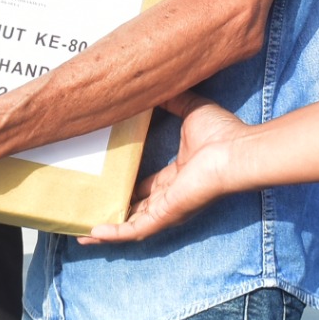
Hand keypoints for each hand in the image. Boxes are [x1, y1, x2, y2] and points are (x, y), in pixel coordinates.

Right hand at [90, 95, 248, 243]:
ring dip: (108, 231)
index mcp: (178, 176)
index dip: (130, 187)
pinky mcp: (165, 215)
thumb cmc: (221, 134)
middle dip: (115, 211)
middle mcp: (172, 196)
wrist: (236, 152)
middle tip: (90, 210)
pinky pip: (135, 229)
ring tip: (82, 233)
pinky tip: (91, 234)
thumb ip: (174, 100)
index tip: (110, 183)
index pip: (149, 186)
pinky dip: (113, 233)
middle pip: (138, 209)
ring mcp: (168, 209)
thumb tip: (159, 84)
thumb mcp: (190, 110)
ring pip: (132, 225)